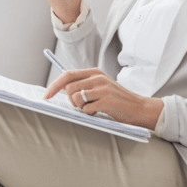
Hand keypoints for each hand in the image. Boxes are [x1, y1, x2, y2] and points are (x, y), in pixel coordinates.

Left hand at [44, 68, 163, 129]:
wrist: (139, 108)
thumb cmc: (117, 100)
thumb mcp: (101, 86)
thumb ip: (83, 84)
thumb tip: (61, 88)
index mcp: (95, 72)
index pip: (67, 75)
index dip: (54, 85)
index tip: (46, 95)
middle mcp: (98, 78)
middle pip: (69, 88)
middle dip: (71, 101)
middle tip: (82, 105)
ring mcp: (103, 89)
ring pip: (76, 99)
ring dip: (81, 107)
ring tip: (94, 108)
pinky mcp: (107, 101)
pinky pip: (87, 110)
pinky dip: (91, 114)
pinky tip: (101, 112)